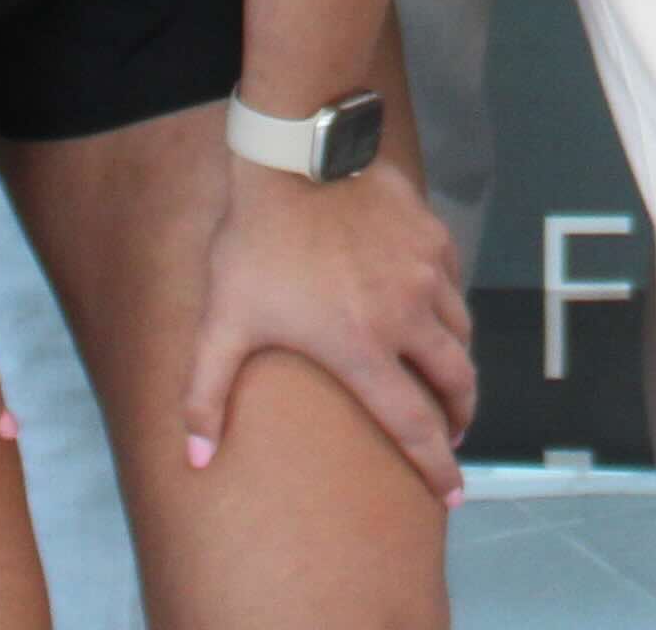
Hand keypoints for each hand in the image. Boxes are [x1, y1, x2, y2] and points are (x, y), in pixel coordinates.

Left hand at [174, 159, 477, 507]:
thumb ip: (206, 397)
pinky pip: (453, 283)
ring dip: (456, 362)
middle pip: (456, 381)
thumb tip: (195, 461)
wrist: (296, 159)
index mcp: (362, 349)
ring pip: (461, 332)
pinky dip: (448, 308)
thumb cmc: (255, 245)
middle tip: (454, 434)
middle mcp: (407, 316)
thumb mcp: (223, 323)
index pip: (414, 424)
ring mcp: (426, 273)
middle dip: (461, 417)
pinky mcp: (433, 236)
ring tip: (445, 375)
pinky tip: (431, 310)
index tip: (453, 495)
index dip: (437, 465)